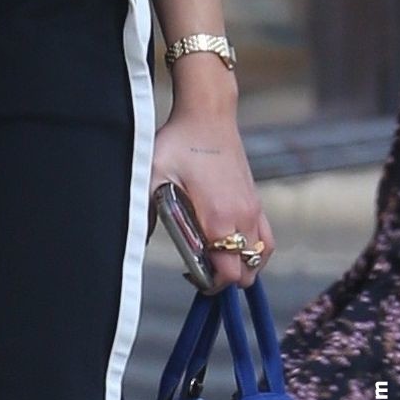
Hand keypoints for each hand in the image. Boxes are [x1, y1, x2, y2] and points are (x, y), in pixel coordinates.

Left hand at [152, 103, 272, 290]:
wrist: (208, 115)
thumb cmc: (178, 142)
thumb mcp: (152, 173)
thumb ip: (143, 209)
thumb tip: (133, 239)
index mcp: (219, 218)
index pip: (227, 273)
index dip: (210, 283)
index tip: (191, 275)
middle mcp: (243, 218)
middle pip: (246, 272)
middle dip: (224, 278)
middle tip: (199, 266)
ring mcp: (254, 210)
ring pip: (260, 259)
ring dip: (241, 265)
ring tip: (216, 256)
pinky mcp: (256, 201)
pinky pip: (266, 240)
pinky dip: (254, 251)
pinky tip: (233, 243)